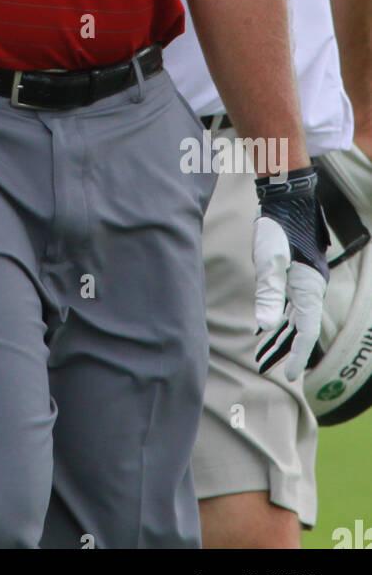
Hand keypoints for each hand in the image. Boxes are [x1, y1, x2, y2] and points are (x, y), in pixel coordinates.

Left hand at [253, 167, 329, 380]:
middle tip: (270, 370)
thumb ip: (268, 292)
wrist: (287, 199)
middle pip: (301, 328)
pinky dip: (279, 318)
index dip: (298, 354)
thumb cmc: (278, 226)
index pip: (307, 330)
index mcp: (309, 287)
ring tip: (263, 356)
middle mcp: (310, 287)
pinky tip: (267, 327)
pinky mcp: (295, 274)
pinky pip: (290, 304)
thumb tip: (263, 326)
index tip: (289, 376)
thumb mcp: (269, 259)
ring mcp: (304, 281)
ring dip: (281, 336)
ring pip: (295, 317)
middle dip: (286, 350)